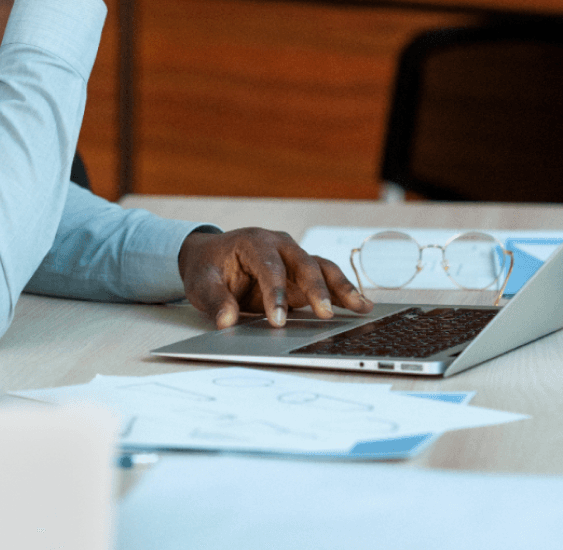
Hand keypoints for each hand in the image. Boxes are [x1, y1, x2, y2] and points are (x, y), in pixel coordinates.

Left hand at [177, 227, 373, 328]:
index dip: (274, 293)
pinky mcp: (300, 273)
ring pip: (321, 267)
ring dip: (340, 287)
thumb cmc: (207, 268)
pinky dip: (342, 292)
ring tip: (360, 307)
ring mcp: (292, 257)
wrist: (209, 257)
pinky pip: (325, 278)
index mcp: (253, 242)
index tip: (277, 320)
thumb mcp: (201, 284)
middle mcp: (278, 245)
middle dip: (315, 289)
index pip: (269, 267)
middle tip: (325, 315)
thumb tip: (226, 321)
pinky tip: (361, 306)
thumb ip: (215, 301)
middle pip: (303, 263)